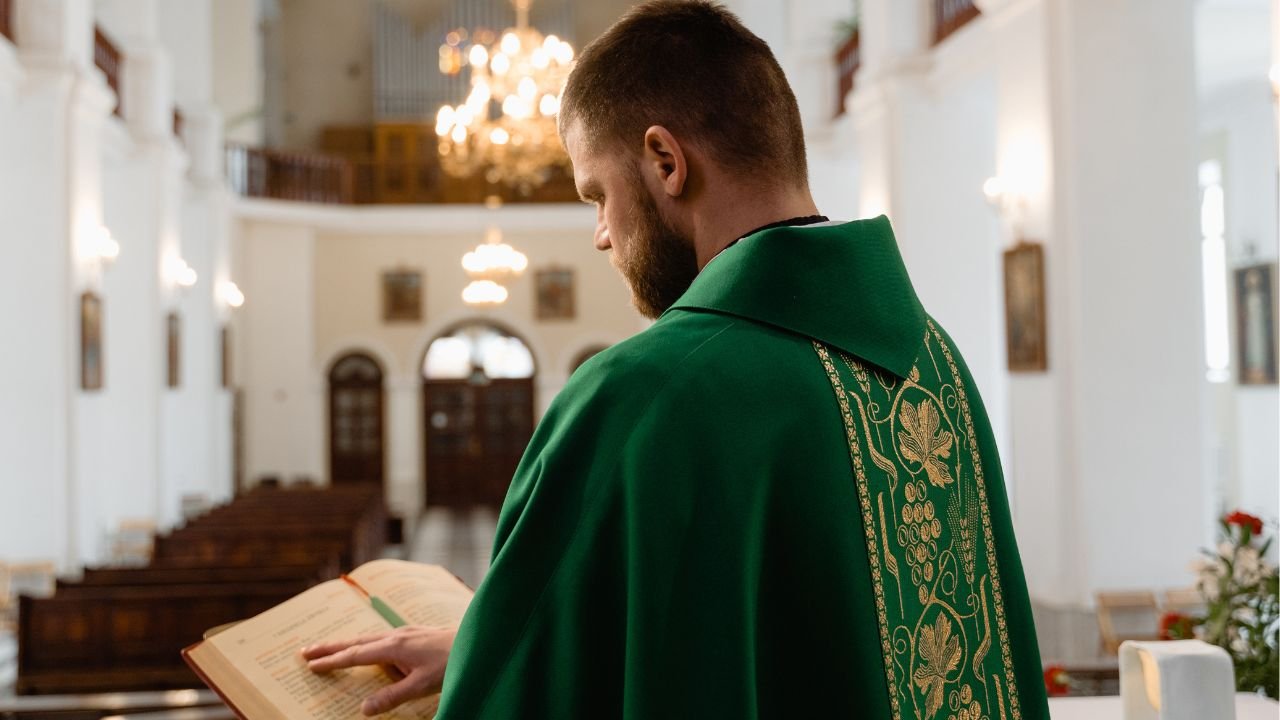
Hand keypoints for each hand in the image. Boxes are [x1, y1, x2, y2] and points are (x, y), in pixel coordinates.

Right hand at [302, 625, 456, 715]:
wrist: (478, 642)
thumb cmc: (452, 664)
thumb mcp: (421, 686)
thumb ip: (391, 697)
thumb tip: (363, 709)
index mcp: (393, 646)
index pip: (355, 655)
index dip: (332, 661)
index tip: (311, 664)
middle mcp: (396, 635)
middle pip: (355, 641)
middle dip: (330, 646)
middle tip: (304, 650)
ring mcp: (405, 632)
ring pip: (368, 637)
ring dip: (346, 643)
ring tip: (328, 648)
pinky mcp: (414, 633)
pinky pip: (381, 637)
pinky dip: (365, 642)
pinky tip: (368, 647)